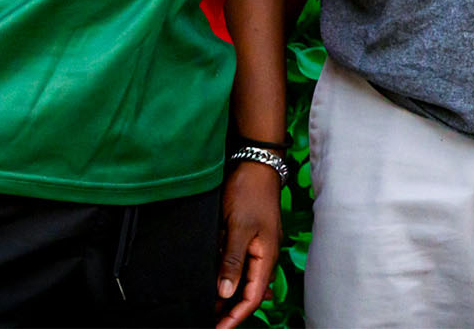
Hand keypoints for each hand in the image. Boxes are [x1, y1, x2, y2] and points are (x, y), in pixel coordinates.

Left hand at [214, 161, 281, 328]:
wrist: (256, 162)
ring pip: (242, 279)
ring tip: (207, 302)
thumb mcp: (238, 228)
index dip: (234, 317)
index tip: (218, 328)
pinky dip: (226, 273)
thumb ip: (232, 261)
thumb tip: (225, 291)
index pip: (251, 298)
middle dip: (229, 308)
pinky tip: (212, 276)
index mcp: (266, 257)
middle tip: (208, 318)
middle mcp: (264, 256)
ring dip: (226, 292)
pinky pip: (238, 263)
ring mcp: (258, 247)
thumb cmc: (250, 192)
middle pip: (248, 292)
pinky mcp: (249, 238)